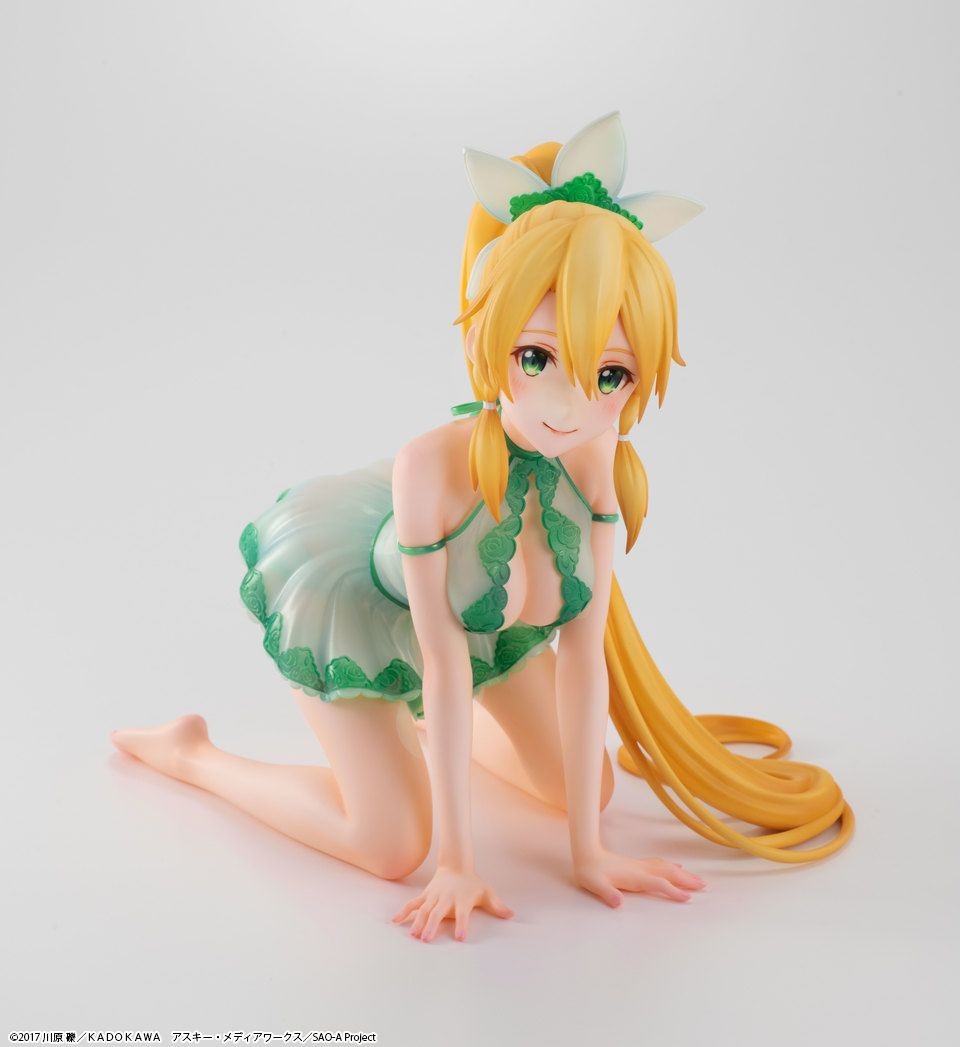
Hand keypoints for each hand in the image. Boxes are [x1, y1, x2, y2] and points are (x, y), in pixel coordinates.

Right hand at [391, 866, 514, 941]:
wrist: (456, 864)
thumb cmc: (472, 883)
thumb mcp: (486, 892)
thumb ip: (497, 905)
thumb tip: (512, 915)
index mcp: (462, 900)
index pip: (463, 915)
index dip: (462, 925)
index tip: (460, 938)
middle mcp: (446, 899)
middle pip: (438, 913)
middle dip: (432, 925)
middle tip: (426, 939)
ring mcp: (434, 897)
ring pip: (424, 909)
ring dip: (417, 921)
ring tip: (412, 935)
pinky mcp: (425, 895)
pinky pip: (412, 903)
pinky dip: (403, 911)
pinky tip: (394, 921)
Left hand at [573, 847, 706, 906]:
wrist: (586, 854)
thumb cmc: (590, 872)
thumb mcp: (594, 885)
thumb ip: (607, 893)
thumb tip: (617, 903)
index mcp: (634, 876)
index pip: (658, 884)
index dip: (673, 891)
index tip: (688, 898)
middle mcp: (641, 869)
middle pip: (669, 874)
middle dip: (687, 880)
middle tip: (705, 887)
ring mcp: (641, 866)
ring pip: (667, 868)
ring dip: (683, 873)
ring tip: (698, 880)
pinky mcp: (638, 864)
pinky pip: (661, 864)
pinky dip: (673, 867)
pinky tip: (678, 867)